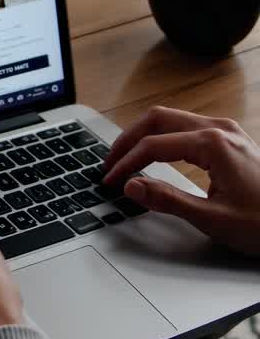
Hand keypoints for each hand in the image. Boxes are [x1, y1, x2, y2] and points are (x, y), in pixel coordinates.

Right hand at [103, 106, 259, 255]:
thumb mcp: (213, 219)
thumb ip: (168, 200)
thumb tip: (132, 187)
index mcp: (214, 144)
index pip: (154, 145)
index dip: (126, 162)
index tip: (110, 180)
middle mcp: (220, 129)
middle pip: (158, 119)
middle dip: (128, 139)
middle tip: (109, 162)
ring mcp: (227, 131)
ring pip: (172, 119)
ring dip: (145, 135)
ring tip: (126, 158)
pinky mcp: (230, 139)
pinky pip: (188, 127)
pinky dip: (164, 137)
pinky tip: (155, 154)